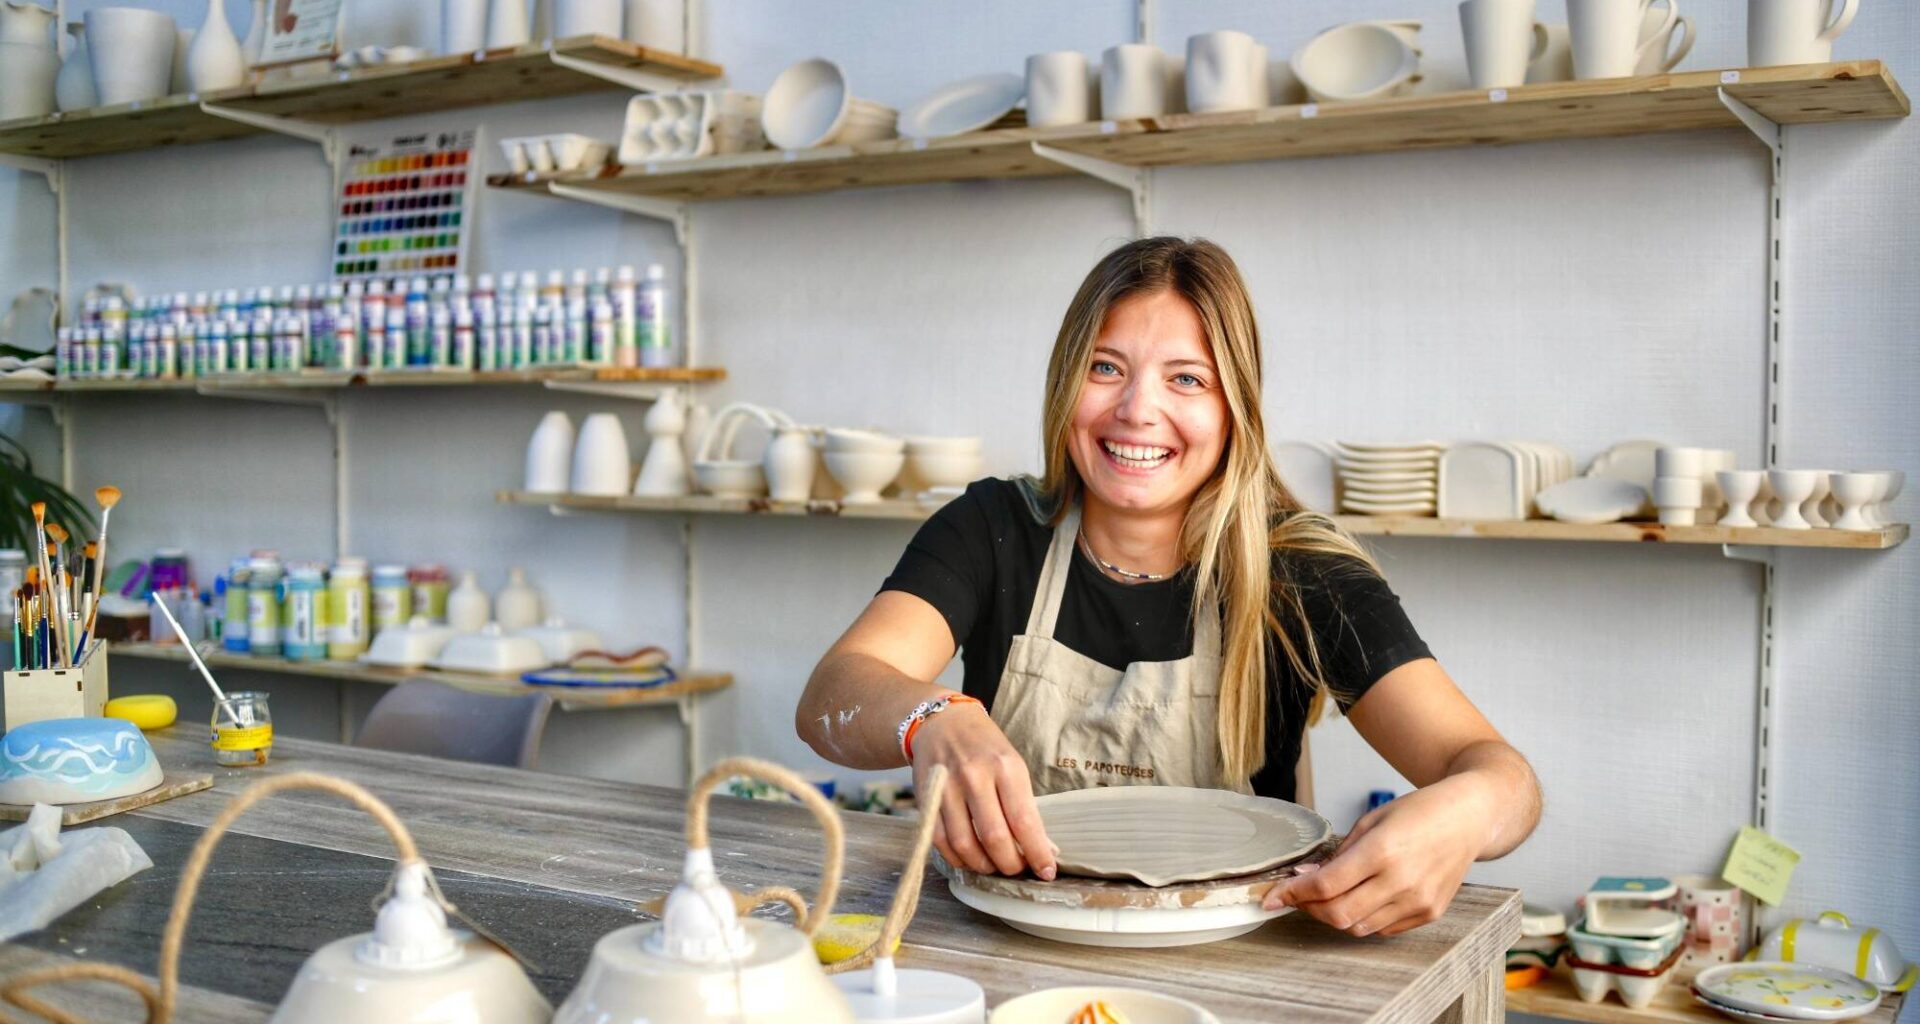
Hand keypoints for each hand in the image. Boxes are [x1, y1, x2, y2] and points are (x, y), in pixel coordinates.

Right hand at [910, 704, 1057, 880]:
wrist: (942, 722)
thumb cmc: (985, 746)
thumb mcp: (1013, 765)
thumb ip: (1024, 805)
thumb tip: (1042, 848)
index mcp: (1005, 766)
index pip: (1024, 821)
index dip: (1037, 853)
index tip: (1046, 872)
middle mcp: (975, 777)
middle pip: (994, 838)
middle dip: (1010, 864)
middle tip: (1018, 870)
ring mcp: (947, 788)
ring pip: (965, 845)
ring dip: (983, 866)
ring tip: (994, 866)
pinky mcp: (926, 799)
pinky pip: (940, 841)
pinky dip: (957, 858)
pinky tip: (970, 859)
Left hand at [1263, 775, 1489, 936]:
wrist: (1468, 817)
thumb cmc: (1419, 811)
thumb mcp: (1372, 820)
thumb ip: (1341, 853)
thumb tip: (1307, 878)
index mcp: (1382, 851)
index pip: (1325, 886)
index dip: (1292, 894)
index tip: (1272, 897)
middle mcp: (1401, 882)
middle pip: (1338, 915)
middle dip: (1309, 909)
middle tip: (1297, 898)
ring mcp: (1418, 901)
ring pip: (1358, 927)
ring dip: (1335, 916)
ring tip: (1327, 896)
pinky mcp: (1429, 913)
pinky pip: (1383, 929)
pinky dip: (1363, 919)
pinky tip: (1360, 898)